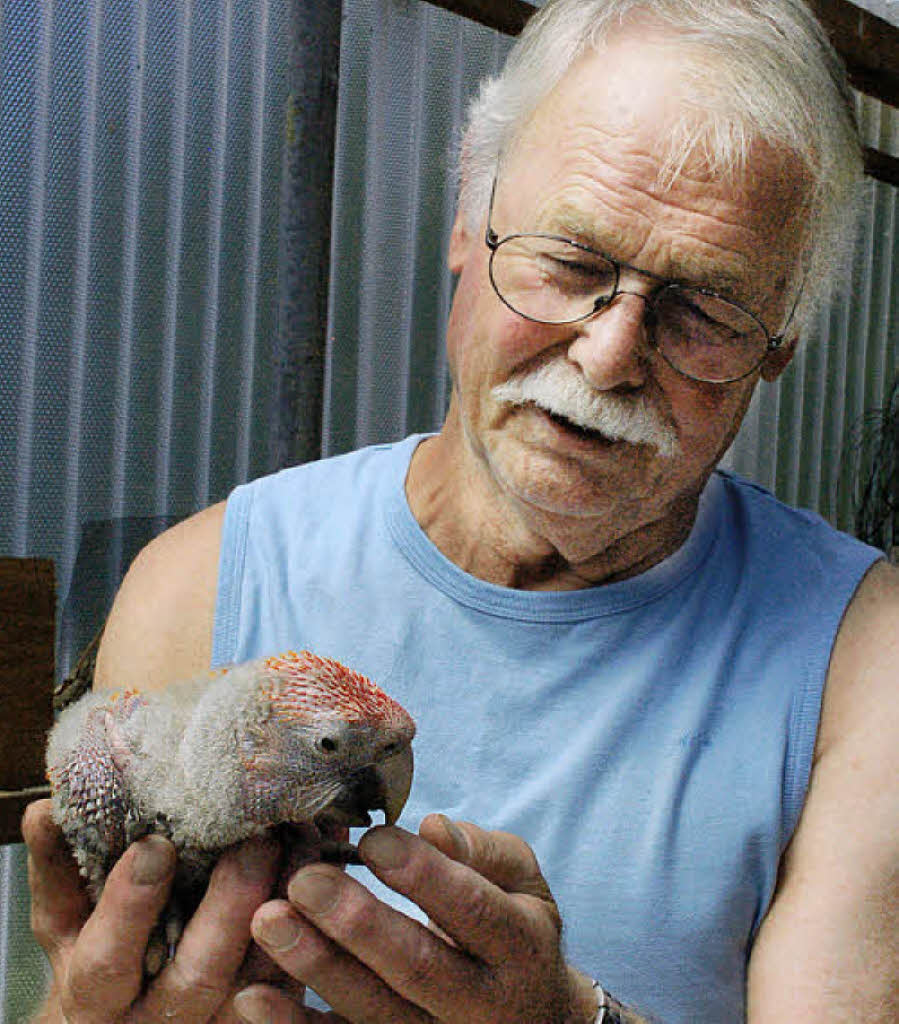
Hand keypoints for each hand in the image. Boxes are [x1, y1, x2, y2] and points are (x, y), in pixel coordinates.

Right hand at [23, 799, 302, 1022]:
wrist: (131, 1022)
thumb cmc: (99, 956)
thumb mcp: (65, 922)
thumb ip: (56, 869)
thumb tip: (42, 811)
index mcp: (100, 995)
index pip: (107, 959)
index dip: (129, 906)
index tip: (154, 845)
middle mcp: (161, 1019)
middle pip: (199, 972)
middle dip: (228, 903)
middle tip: (255, 839)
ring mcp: (220, 1022)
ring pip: (262, 978)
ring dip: (288, 909)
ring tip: (304, 843)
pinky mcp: (269, 1015)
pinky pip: (302, 974)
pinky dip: (318, 917)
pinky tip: (329, 863)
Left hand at [243, 814, 598, 1022]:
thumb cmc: (515, 931)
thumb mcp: (524, 885)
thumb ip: (484, 852)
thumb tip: (433, 826)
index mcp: (521, 949)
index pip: (474, 912)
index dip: (424, 876)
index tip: (372, 838)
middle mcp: (483, 1007)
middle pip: (418, 969)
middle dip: (359, 926)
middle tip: (305, 880)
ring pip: (376, 1015)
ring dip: (317, 969)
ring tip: (269, 920)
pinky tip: (252, 996)